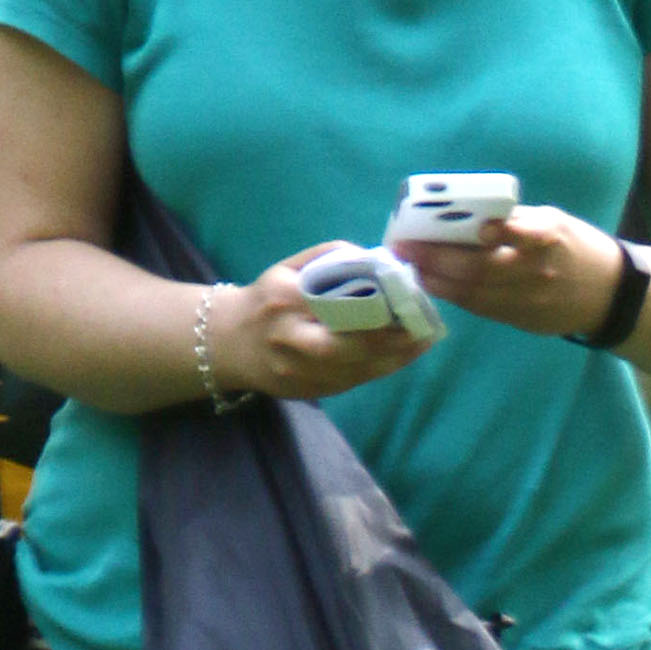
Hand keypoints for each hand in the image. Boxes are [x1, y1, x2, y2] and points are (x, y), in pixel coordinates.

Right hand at [212, 246, 434, 401]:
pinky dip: (380, 369)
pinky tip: (401, 355)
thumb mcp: (287, 268)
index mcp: (283, 299)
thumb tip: (378, 259)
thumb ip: (329, 257)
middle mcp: (288, 339)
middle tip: (423, 326)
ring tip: (423, 340)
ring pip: (353, 370)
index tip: (408, 296)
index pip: (334, 302)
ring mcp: (296, 372)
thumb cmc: (266, 299)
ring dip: (393, 358)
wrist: (226, 344)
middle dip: (388, 340)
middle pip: (344, 346)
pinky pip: (351, 382)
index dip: (375, 304)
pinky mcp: (306, 392)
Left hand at [403, 206, 627, 340]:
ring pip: (473, 293)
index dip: (493, 231)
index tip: (462, 225)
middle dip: (437, 258)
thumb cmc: (577, 247)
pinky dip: (453, 295)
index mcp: (549, 238)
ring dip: (436, 280)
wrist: (609, 295)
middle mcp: (537, 272)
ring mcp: (528, 301)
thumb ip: (515, 219)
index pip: (518, 234)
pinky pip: (480, 307)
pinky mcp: (521, 320)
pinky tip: (434, 283)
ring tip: (410, 265)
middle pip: (480, 269)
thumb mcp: (555, 221)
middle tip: (404, 246)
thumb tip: (466, 214)